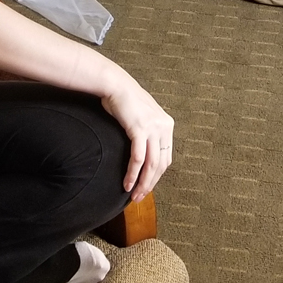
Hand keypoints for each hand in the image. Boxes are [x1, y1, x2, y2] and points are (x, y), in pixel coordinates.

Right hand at [100, 77, 173, 200]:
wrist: (114, 84)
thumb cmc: (124, 101)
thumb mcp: (142, 117)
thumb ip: (147, 132)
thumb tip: (143, 152)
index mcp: (167, 125)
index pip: (166, 158)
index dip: (156, 176)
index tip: (146, 187)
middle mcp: (164, 127)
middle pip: (161, 164)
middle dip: (151, 184)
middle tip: (140, 197)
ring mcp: (153, 128)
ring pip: (151, 165)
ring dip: (143, 183)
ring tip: (134, 196)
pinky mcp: (140, 129)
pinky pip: (138, 158)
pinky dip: (133, 174)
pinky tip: (127, 184)